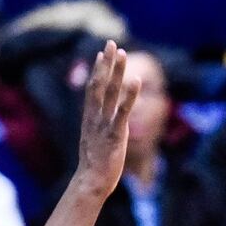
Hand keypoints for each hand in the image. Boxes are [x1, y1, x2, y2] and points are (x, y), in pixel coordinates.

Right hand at [72, 40, 140, 196]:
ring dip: (116, 71)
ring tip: (123, 53)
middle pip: (99, 83)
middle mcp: (94, 117)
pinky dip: (129, 95)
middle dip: (106, 63)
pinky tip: (136, 80)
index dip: (98, 69)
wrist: (90, 182)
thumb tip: (99, 122)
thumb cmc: (94, 165)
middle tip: (112, 43)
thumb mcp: (94, 140)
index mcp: (89, 118)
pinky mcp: (115, 134)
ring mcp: (104, 124)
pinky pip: (122, 111)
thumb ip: (96, 127)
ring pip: (109, 92)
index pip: (92, 88)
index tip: (102, 53)